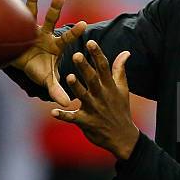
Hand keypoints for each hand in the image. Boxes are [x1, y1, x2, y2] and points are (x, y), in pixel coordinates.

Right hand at [11, 0, 85, 105]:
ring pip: (32, 13)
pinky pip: (17, 15)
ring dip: (33, 0)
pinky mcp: (17, 28)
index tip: (84, 23)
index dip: (74, 31)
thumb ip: (57, 89)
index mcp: (55, 45)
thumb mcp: (47, 80)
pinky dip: (16, 5)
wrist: (21, 65)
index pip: (66, 37)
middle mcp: (45, 34)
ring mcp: (31, 29)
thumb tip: (67, 104)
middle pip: (51, 19)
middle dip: (56, 8)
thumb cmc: (37, 70)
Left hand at [52, 40, 139, 159]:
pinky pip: (73, 118)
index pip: (103, 68)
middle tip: (76, 55)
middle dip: (85, 67)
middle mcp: (101, 96)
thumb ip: (120, 70)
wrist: (122, 137)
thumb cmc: (121, 109)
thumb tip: (125, 52)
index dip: (97, 54)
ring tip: (68, 77)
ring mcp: (93, 109)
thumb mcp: (123, 89)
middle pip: (92, 79)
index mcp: (110, 87)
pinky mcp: (86, 122)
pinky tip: (53, 112)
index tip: (90, 42)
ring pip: (83, 96)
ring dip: (75, 87)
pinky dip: (63, 116)